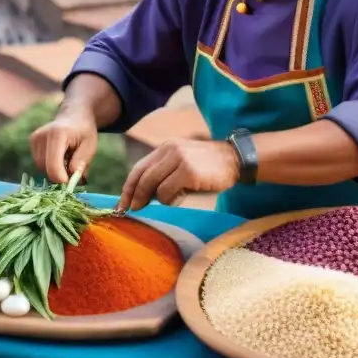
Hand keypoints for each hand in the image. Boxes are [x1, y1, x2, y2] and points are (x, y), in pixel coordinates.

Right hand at [29, 106, 98, 184]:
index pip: (53, 165)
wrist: (75, 115)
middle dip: (60, 174)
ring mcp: (35, 138)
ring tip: (67, 158)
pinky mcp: (32, 141)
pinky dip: (49, 164)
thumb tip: (70, 179)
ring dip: (55, 169)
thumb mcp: (90, 146)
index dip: (61, 179)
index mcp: (58, 134)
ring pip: (41, 167)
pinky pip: (39, 162)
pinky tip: (59, 155)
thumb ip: (81, 162)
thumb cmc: (84, 131)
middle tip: (74, 170)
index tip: (72, 182)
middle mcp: (42, 135)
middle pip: (46, 168)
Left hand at [118, 139, 240, 211]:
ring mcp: (179, 159)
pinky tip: (182, 197)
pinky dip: (170, 200)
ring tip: (174, 199)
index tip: (122, 203)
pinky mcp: (188, 171)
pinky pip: (167, 192)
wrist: (235, 159)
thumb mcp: (183, 162)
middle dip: (134, 196)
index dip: (128, 187)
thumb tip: (144, 194)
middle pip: (142, 176)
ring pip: (153, 185)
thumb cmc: (209, 166)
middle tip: (133, 210)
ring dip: (158, 199)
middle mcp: (170, 150)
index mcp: (166, 147)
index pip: (139, 167)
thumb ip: (164, 172)